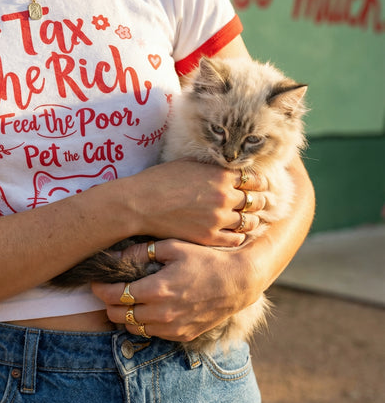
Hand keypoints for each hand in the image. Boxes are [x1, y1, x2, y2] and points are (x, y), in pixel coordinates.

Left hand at [91, 238, 262, 341]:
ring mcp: (172, 327)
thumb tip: (115, 256)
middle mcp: (161, 313)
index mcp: (157, 289)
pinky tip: (150, 308)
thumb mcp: (173, 247)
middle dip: (109, 303)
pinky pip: (152, 334)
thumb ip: (141, 252)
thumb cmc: (206, 259)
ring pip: (133, 328)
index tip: (97, 282)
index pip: (114, 296)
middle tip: (111, 290)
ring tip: (130, 300)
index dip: (100, 289)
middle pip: (118, 315)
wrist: (238, 282)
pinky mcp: (182, 335)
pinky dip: (145, 323)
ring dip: (126, 315)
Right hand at [127, 161, 266, 247]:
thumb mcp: (188, 163)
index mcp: (221, 175)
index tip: (260, 186)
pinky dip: (239, 236)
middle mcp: (224, 197)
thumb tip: (226, 166)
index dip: (260, 183)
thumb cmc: (160, 180)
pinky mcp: (209, 237)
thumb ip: (212, 166)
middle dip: (261, 201)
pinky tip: (236, 233)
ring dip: (252, 219)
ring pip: (250, 221)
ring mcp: (218, 219)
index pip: (255, 179)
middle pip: (257, 200)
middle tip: (261, 203)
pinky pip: (236, 239)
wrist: (140, 204)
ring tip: (250, 219)